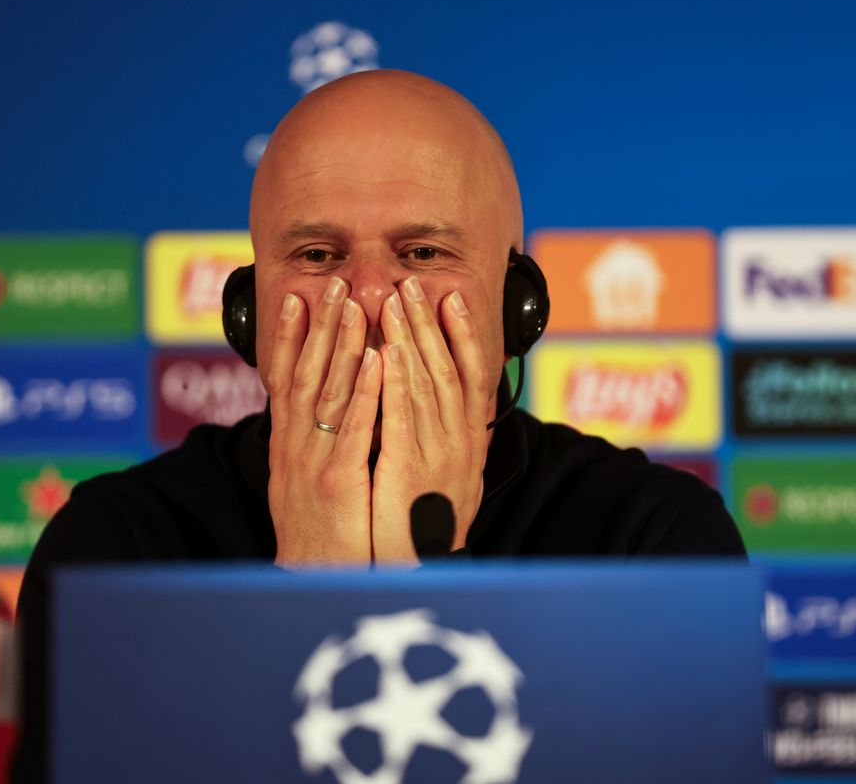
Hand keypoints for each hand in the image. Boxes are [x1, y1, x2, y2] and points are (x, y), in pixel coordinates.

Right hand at [266, 277, 381, 567]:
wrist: (310, 586)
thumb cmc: (314, 539)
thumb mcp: (300, 486)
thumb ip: (306, 449)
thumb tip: (309, 421)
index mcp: (286, 446)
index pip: (284, 381)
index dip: (289, 338)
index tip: (296, 299)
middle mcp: (294, 447)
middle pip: (306, 375)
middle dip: (319, 327)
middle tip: (334, 284)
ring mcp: (313, 462)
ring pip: (329, 393)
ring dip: (343, 346)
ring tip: (356, 305)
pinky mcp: (337, 481)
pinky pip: (355, 429)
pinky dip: (367, 392)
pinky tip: (380, 361)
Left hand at [371, 276, 492, 563]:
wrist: (424, 574)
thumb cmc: (431, 527)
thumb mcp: (452, 476)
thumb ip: (452, 439)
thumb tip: (455, 407)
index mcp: (470, 441)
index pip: (472, 375)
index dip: (464, 334)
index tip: (453, 297)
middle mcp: (459, 441)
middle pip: (445, 369)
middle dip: (429, 323)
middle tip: (413, 282)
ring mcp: (435, 454)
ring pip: (424, 384)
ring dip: (410, 339)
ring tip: (395, 301)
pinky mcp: (407, 470)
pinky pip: (400, 418)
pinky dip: (394, 383)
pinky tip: (383, 354)